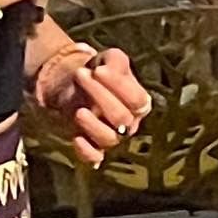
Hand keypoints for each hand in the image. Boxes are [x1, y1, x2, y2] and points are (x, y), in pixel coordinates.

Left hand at [37, 45, 152, 167]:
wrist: (78, 83)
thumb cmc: (100, 71)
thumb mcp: (110, 60)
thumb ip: (115, 61)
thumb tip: (106, 70)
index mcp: (140, 103)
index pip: (137, 100)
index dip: (119, 85)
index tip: (98, 69)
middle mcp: (130, 123)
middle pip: (122, 118)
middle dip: (99, 95)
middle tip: (80, 75)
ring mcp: (112, 136)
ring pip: (109, 139)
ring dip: (92, 125)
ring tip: (78, 111)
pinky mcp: (93, 146)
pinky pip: (95, 157)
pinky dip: (87, 151)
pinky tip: (76, 138)